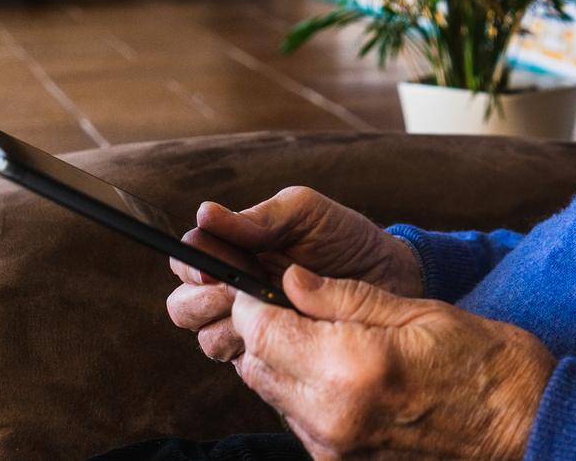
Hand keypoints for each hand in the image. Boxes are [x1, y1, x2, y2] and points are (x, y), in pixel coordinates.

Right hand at [167, 186, 422, 363]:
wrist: (391, 276)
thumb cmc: (346, 237)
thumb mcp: (306, 213)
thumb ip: (260, 217)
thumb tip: (206, 213)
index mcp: (235, 250)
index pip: (187, 260)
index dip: (190, 264)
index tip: (210, 268)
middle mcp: (233, 290)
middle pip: (184, 305)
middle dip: (203, 300)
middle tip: (239, 291)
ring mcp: (251, 325)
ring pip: (208, 338)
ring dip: (231, 325)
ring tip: (271, 310)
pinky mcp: (272, 355)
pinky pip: (244, 363)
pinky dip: (258, 350)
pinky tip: (287, 332)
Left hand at [232, 264, 555, 460]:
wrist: (526, 427)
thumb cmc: (487, 363)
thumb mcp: (421, 312)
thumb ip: (347, 298)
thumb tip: (290, 278)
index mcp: (350, 369)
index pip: (262, 331)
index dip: (256, 299)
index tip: (268, 280)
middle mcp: (331, 417)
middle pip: (257, 365)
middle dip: (266, 329)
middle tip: (297, 302)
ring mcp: (334, 448)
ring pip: (273, 395)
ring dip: (285, 360)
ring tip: (327, 333)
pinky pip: (299, 419)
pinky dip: (306, 389)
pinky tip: (344, 367)